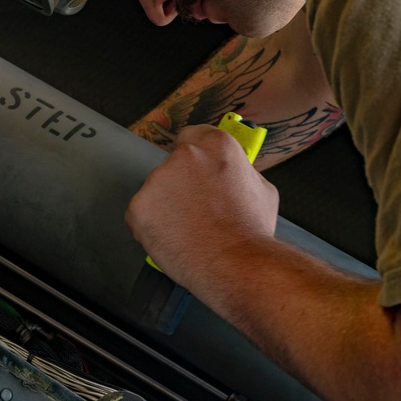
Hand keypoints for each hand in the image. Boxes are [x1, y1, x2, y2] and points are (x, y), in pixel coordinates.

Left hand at [125, 124, 279, 288]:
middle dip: (180, 184)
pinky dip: (151, 228)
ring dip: (166, 206)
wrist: (237, 265)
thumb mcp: (262, 188)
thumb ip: (240, 172)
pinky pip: (141, 215)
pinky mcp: (139, 207)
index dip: (195, 156)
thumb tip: (233, 171)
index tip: (195, 169)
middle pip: (172, 165)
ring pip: (156, 191)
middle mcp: (183, 155)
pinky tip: (173, 239)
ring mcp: (158, 180)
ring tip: (188, 229)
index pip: (192, 135)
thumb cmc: (252, 232)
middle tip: (195, 209)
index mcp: (215, 145)